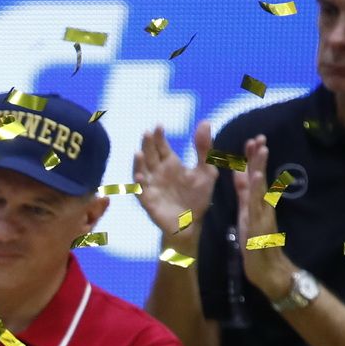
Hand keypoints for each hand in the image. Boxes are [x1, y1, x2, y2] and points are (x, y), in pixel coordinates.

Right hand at [133, 121, 219, 243]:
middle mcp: (158, 172)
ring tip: (138, 152)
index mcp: (171, 163)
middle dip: (147, 144)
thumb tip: (205, 122)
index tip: (159, 126)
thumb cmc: (197, 197)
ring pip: (141, 170)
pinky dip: (138, 184)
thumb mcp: (206, 171)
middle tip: (147, 133)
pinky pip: (140, 191)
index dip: (159, 136)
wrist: (192, 223)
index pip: (161, 146)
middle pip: (149, 155)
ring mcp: (151, 186)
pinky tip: (139, 176)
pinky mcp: (148, 200)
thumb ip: (204, 149)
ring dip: (138, 162)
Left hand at [232, 136, 296, 301]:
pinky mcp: (259, 224)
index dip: (252, 158)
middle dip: (258, 157)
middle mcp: (261, 205)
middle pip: (259, 177)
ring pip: (260, 187)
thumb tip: (239, 172)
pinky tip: (256, 178)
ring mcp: (262, 214)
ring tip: (261, 149)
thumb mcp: (246, 213)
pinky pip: (257, 205)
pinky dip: (256, 191)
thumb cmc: (256, 243)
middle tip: (259, 137)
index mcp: (255, 202)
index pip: (253, 175)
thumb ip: (244, 193)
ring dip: (260, 167)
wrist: (267, 269)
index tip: (252, 140)